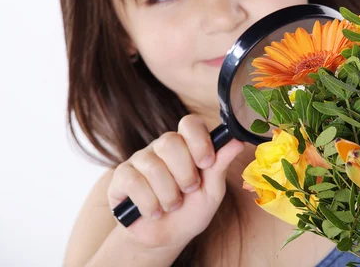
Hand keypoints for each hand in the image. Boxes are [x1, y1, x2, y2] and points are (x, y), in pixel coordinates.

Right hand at [107, 115, 243, 249]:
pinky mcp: (122, 176)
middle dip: (184, 173)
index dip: (199, 141)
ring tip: (172, 205)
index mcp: (187, 145)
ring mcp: (140, 159)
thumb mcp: (212, 190)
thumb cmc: (192, 210)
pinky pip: (134, 181)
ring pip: (152, 165)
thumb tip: (238, 140)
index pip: (190, 123)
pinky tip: (154, 211)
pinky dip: (149, 203)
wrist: (165, 237)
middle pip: (170, 142)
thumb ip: (221, 164)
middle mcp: (162, 147)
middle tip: (189, 190)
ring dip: (168, 194)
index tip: (206, 163)